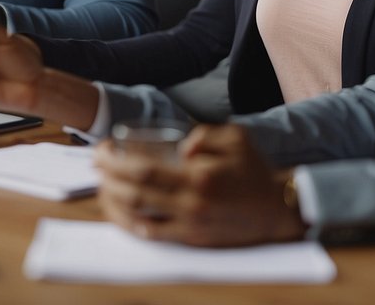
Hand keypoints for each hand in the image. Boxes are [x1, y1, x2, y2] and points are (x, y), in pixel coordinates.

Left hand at [93, 124, 306, 246]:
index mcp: (199, 176)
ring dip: (113, 203)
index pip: (143, 170)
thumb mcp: (236, 138)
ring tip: (101, 187)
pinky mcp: (193, 240)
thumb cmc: (255, 170)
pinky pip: (154, 235)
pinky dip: (131, 225)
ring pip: (138, 217)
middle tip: (96, 165)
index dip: (115, 161)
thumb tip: (181, 146)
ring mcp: (190, 225)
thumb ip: (206, 134)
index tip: (102, 150)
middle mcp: (191, 203)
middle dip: (107, 178)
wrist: (278, 209)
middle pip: (134, 193)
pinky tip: (120, 213)